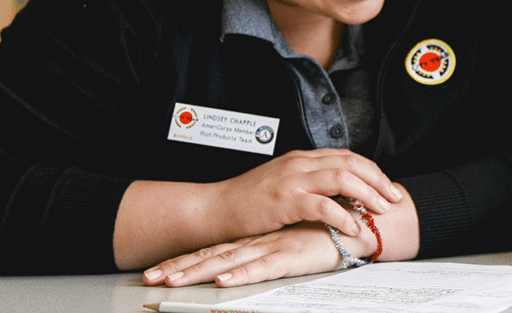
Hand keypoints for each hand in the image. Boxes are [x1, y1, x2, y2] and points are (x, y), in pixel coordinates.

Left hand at [142, 220, 360, 287]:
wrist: (361, 227)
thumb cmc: (331, 236)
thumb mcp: (295, 245)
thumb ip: (274, 250)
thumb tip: (251, 263)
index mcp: (258, 238)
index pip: (215, 249)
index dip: (186, 259)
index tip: (158, 272)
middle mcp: (260, 240)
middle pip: (213, 254)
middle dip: (179, 267)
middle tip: (149, 279)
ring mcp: (274, 246)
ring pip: (229, 261)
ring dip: (198, 272)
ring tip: (171, 284)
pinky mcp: (292, 255)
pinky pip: (263, 267)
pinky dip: (242, 276)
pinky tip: (224, 282)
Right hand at [209, 149, 402, 240]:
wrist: (215, 209)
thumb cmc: (249, 202)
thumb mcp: (283, 184)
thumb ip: (310, 183)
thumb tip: (341, 193)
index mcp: (302, 158)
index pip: (347, 156)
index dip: (372, 170)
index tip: (387, 186)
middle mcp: (300, 164)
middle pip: (351, 163)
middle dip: (378, 180)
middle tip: (394, 198)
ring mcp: (292, 180)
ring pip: (342, 178)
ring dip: (367, 194)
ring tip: (381, 210)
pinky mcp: (284, 201)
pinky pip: (322, 205)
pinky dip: (343, 215)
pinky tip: (354, 226)